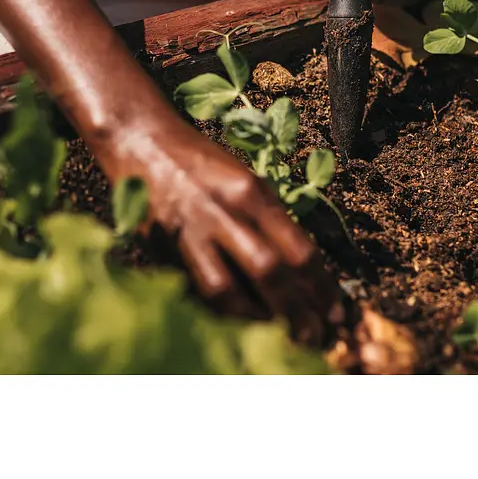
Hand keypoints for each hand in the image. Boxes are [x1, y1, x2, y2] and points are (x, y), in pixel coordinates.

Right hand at [94, 108, 342, 345]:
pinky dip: (221, 312)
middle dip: (297, 311)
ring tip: (280, 337)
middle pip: (270, 272)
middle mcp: (224, 211)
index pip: (298, 248)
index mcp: (251, 192)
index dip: (321, 287)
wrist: (142, 140)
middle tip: (315, 336)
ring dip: (257, 321)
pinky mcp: (163, 247)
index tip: (335, 311)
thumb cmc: (201, 160)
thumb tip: (301, 267)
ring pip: (229, 290)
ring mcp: (191, 232)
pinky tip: (240, 326)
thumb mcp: (245, 177)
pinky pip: (196, 289)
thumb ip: (270, 217)